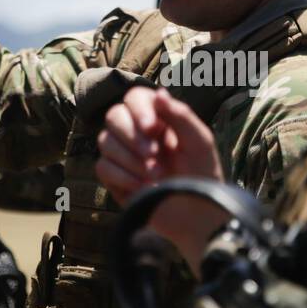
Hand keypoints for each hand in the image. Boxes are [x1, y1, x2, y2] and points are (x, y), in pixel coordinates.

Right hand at [96, 87, 229, 265]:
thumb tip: (159, 93)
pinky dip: (123, 176)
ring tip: (157, 175)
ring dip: (131, 159)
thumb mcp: (199, 142)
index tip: (153, 128)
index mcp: (158, 117)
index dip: (139, 109)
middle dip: (133, 136)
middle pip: (114, 116)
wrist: (196, 214)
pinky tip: (144, 186)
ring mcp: (123, 154)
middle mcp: (136, 132)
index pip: (134, 97)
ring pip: (105, 141)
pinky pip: (103, 167)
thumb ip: (181, 116)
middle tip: (155, 156)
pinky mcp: (114, 177)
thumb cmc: (202, 174)